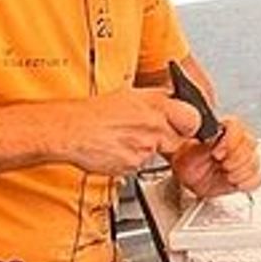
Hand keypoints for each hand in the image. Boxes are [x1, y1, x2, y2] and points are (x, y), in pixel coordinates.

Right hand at [55, 89, 197, 176]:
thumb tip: (171, 102)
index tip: (185, 125)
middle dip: (173, 140)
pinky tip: (116, 150)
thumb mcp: (128, 95)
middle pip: (180, 139)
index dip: (190, 124)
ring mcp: (144, 146)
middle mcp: (153, 124)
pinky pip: (140, 166)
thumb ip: (154, 101)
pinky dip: (131, 160)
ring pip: (158, 153)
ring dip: (148, 150)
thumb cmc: (91, 112)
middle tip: (155, 136)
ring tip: (125, 140)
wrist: (67, 130)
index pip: (193, 117)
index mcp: (154, 103)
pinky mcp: (133, 165)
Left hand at [169, 116, 260, 198]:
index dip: (230, 140)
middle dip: (236, 159)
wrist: (185, 177)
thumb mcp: (186, 148)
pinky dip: (247, 182)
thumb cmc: (184, 160)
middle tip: (221, 165)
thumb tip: (208, 131)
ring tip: (226, 175)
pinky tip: (234, 182)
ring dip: (240, 171)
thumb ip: (200, 139)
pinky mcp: (245, 175)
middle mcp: (235, 141)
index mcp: (221, 129)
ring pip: (255, 161)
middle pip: (250, 143)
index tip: (217, 154)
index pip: (236, 126)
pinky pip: (257, 178)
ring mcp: (242, 158)